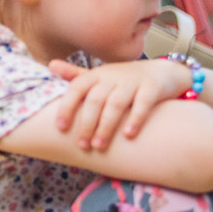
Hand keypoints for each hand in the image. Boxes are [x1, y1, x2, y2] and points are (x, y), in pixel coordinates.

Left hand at [48, 58, 192, 150]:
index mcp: (96, 75)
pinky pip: (143, 104)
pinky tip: (128, 135)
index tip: (60, 127)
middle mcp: (112, 77)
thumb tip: (50, 65)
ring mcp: (133, 81)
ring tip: (99, 146)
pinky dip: (135, 119)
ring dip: (106, 126)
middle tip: (82, 145)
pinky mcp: (152, 88)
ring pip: (116, 104)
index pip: (77, 88)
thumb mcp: (100, 76)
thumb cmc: (123, 79)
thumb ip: (76, 75)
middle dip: (87, 123)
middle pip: (95, 100)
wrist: (161, 71)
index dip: (67, 106)